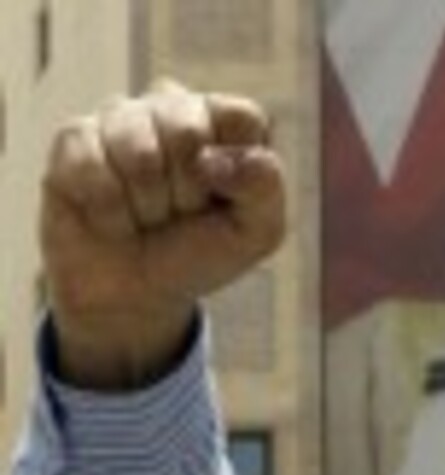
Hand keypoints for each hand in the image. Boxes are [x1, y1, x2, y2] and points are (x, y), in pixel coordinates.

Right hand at [41, 79, 285, 389]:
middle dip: (187, 192)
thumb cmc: (200, 252)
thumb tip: (218, 156)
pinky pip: (95, 169)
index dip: (233, 167)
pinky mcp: (75, 138)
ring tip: (146, 214)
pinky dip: (110, 212)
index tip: (223, 198)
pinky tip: (113, 217)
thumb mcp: (256, 233)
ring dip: (148, 205)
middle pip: (187, 131)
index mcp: (224, 121)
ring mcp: (120, 117)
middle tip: (180, 212)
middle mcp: (172, 106)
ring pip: (138, 153)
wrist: (135, 292)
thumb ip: (265, 188)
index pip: (241, 116)